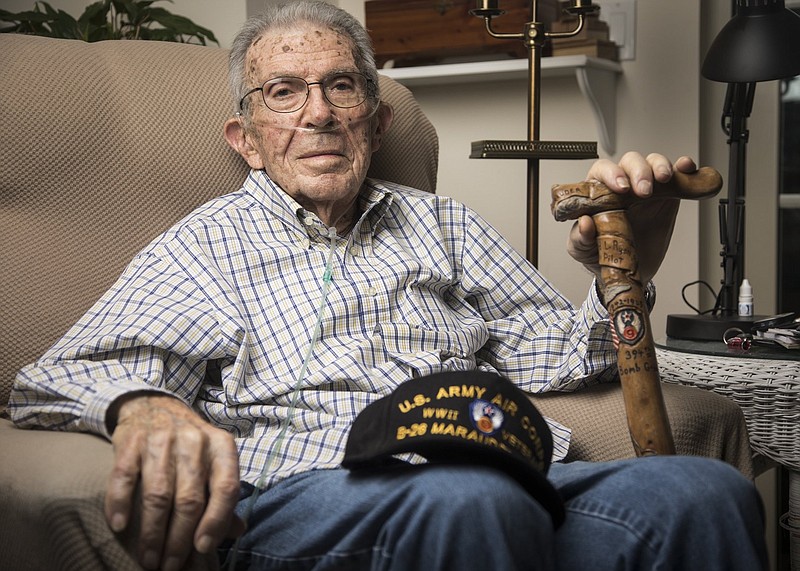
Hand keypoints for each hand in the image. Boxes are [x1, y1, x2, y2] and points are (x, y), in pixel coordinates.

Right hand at [104, 394, 243, 569]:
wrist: (153, 406)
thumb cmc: (189, 445)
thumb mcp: (213, 461)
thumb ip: (222, 495)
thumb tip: (237, 531)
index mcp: (221, 446)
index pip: (226, 487)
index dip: (217, 521)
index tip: (202, 548)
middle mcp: (194, 441)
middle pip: (190, 499)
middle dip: (179, 539)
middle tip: (170, 565)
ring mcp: (161, 439)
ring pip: (158, 495)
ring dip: (152, 533)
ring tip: (149, 558)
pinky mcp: (131, 442)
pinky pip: (124, 478)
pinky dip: (120, 505)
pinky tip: (120, 527)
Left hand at [567, 152, 696, 283]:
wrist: (628, 271)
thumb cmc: (601, 253)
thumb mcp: (582, 249)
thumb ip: (579, 238)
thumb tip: (585, 223)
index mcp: (598, 193)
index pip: (602, 171)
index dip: (611, 173)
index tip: (621, 186)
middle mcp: (622, 186)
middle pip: (629, 162)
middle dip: (638, 171)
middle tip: (644, 190)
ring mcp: (646, 188)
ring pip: (652, 163)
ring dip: (659, 166)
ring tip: (664, 180)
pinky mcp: (668, 196)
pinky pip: (677, 175)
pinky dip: (682, 168)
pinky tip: (686, 168)